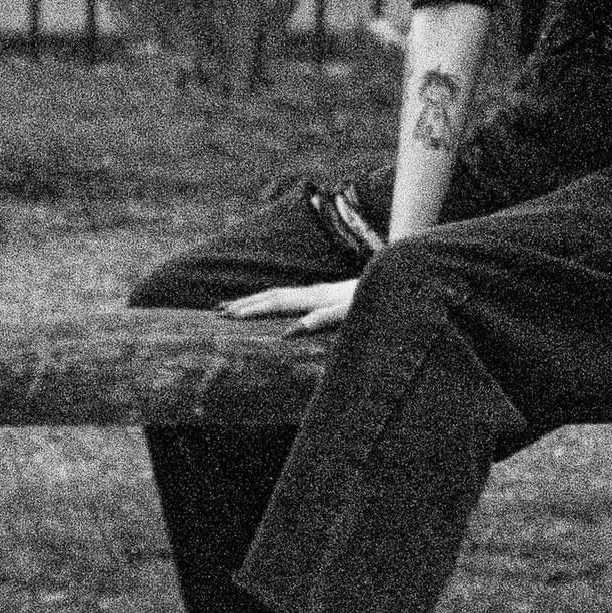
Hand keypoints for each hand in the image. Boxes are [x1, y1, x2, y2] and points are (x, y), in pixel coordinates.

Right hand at [223, 279, 359, 336]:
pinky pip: (288, 296)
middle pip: (271, 295)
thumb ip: (321, 320)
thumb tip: (290, 332)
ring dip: (253, 300)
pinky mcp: (323, 295)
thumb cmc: (371, 302)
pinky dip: (270, 300)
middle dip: (244, 303)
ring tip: (231, 306)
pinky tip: (265, 305)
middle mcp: (313, 292)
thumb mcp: (349, 314)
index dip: (253, 310)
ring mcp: (317, 292)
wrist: (393, 281)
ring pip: (278, 293)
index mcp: (315, 298)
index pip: (277, 303)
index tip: (229, 317)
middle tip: (218, 312)